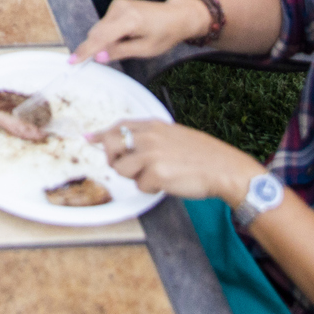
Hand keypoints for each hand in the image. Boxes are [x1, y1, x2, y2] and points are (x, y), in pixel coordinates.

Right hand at [71, 0, 212, 64]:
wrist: (176, 16)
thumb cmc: (164, 35)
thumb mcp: (145, 50)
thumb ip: (120, 52)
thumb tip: (98, 57)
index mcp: (130, 20)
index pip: (101, 37)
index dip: (86, 50)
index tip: (72, 62)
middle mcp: (120, 8)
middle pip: (97, 32)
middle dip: (94, 48)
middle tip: (94, 62)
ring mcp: (117, 4)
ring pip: (100, 28)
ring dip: (103, 41)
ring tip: (126, 45)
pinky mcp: (117, 4)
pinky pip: (105, 23)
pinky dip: (108, 34)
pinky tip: (124, 37)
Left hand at [93, 119, 267, 204]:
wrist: (224, 168)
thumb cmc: (203, 155)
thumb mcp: (173, 135)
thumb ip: (149, 137)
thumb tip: (127, 143)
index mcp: (153, 125)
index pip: (118, 127)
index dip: (102, 135)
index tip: (89, 139)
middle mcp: (148, 136)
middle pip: (111, 146)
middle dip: (114, 160)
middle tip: (129, 168)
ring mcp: (150, 154)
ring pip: (122, 170)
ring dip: (136, 178)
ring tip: (159, 175)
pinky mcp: (156, 173)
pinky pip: (140, 186)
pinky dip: (151, 189)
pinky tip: (169, 183)